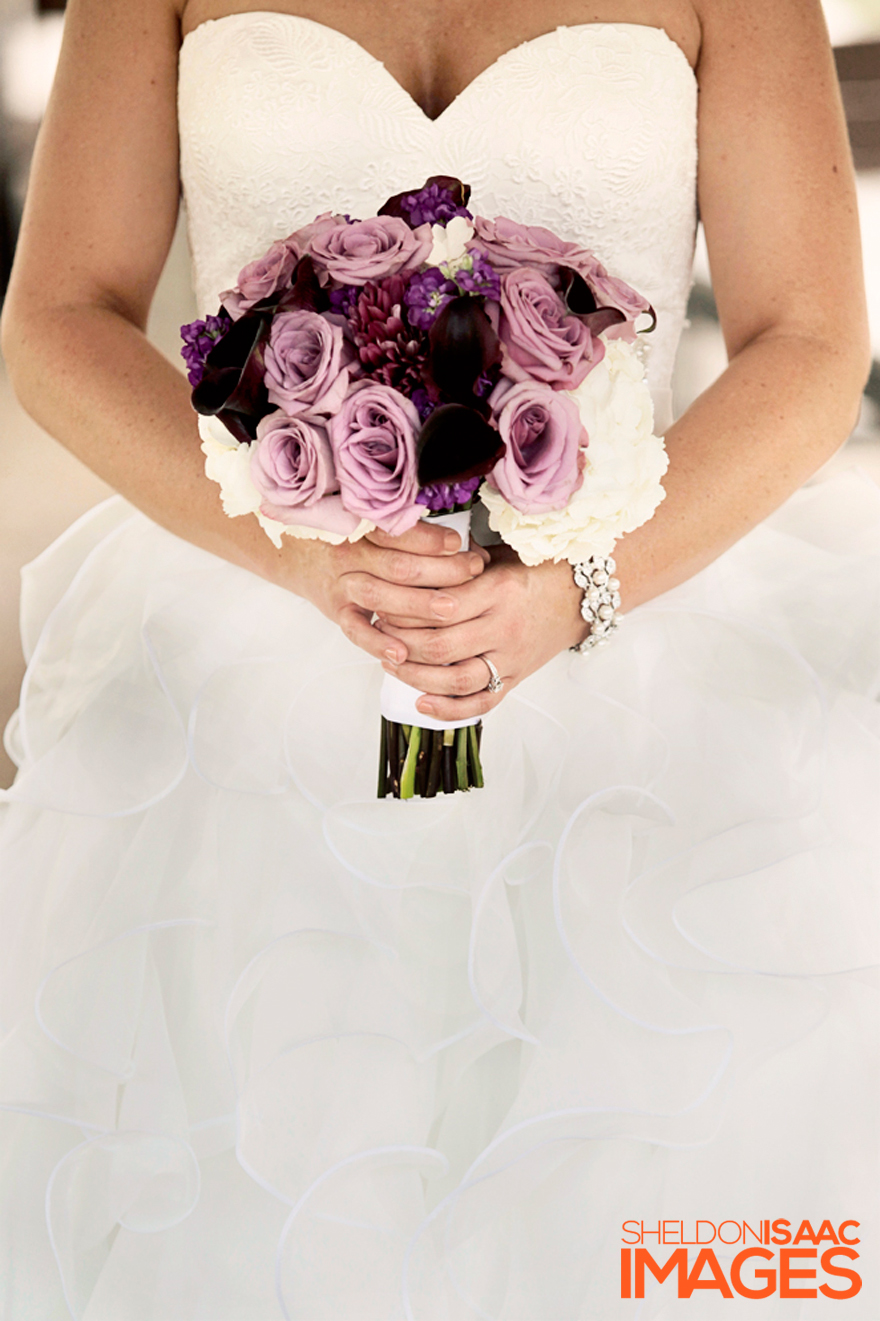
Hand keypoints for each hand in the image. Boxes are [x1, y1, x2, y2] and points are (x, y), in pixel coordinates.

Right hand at [286, 520, 488, 663]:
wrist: (299, 552)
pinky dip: (379, 642)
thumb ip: (406, 529)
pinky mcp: (338, 612)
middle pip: (399, 565)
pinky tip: (402, 653)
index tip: (460, 543)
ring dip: (419, 605)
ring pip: (382, 597)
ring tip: (452, 610)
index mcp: (362, 526)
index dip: (431, 539)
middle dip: (441, 570)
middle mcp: (351, 554)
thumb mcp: (369, 521)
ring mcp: (343, 585)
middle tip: (473, 572)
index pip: (399, 533)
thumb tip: (459, 541)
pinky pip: (357, 631)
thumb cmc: (348, 536)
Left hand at [377, 546, 587, 720]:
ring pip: (456, 679)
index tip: (384, 605)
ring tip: (392, 665)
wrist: (580, 597)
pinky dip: (449, 709)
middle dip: (401, 644)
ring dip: (416, 677)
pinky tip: (421, 703)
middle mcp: (505, 627)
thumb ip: (460, 563)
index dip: (405, 610)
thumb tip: (415, 561)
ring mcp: (511, 658)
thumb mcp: (500, 556)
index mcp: (498, 590)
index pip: (440, 606)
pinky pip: (481, 702)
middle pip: (441, 646)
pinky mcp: (515, 678)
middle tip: (381, 636)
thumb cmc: (535, 572)